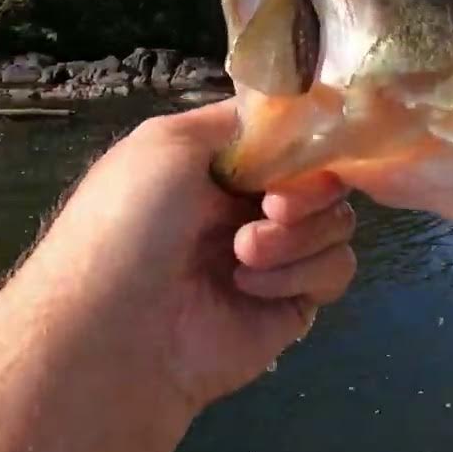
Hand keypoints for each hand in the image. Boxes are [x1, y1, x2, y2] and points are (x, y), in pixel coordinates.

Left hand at [33, 98, 357, 410]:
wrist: (115, 332)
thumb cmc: (130, 224)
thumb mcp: (166, 142)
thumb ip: (239, 120)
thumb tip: (294, 119)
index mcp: (219, 162)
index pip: (289, 135)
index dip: (306, 134)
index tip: (303, 144)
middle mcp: (249, 204)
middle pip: (324, 176)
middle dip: (307, 188)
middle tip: (272, 206)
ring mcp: (276, 254)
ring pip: (337, 222)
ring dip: (297, 234)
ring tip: (243, 253)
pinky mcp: (293, 302)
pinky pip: (334, 270)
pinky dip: (300, 273)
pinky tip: (250, 287)